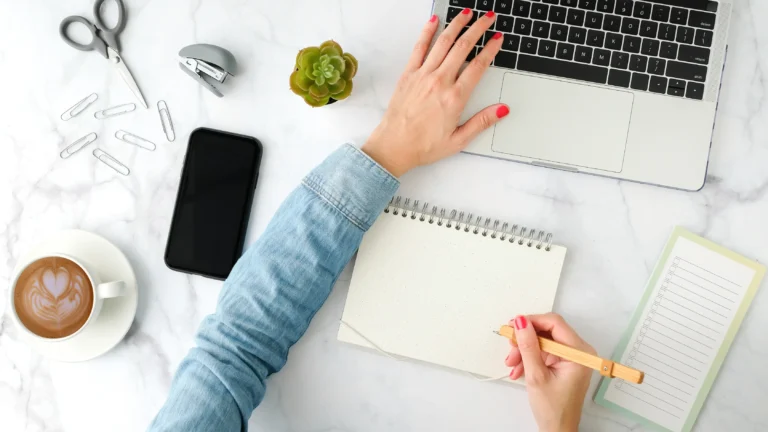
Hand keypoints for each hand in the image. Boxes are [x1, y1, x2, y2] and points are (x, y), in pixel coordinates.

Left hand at [362, 10, 509, 176]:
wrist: (394, 146)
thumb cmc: (423, 146)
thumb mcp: (459, 140)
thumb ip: (482, 122)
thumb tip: (502, 110)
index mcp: (455, 98)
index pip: (478, 66)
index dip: (491, 49)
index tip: (498, 39)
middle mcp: (439, 82)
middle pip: (463, 47)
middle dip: (478, 29)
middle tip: (488, 18)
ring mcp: (423, 76)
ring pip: (443, 42)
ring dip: (457, 25)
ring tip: (467, 13)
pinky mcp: (408, 75)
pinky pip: (419, 48)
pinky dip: (427, 32)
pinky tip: (434, 21)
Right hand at [505, 314, 594, 431]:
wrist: (557, 430)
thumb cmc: (553, 409)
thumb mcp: (536, 375)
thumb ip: (528, 346)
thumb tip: (520, 322)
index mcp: (579, 352)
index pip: (554, 323)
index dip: (532, 321)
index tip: (513, 325)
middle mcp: (578, 351)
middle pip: (547, 331)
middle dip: (526, 339)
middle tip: (510, 346)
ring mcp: (570, 357)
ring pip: (542, 342)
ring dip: (524, 350)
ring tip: (511, 363)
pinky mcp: (562, 363)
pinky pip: (543, 352)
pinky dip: (529, 358)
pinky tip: (518, 369)